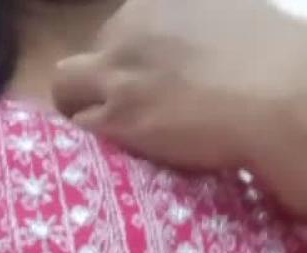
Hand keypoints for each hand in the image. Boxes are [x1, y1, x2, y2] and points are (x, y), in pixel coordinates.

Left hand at [53, 0, 306, 214]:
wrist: (274, 97)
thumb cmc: (273, 58)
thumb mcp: (233, 13)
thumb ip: (203, 20)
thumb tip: (205, 36)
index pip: (124, 24)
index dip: (131, 55)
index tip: (145, 76)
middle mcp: (131, 25)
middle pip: (95, 51)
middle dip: (106, 78)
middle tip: (128, 106)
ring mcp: (119, 71)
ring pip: (67, 86)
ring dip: (81, 106)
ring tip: (105, 132)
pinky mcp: (118, 116)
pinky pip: (80, 125)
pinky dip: (88, 138)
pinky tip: (105, 150)